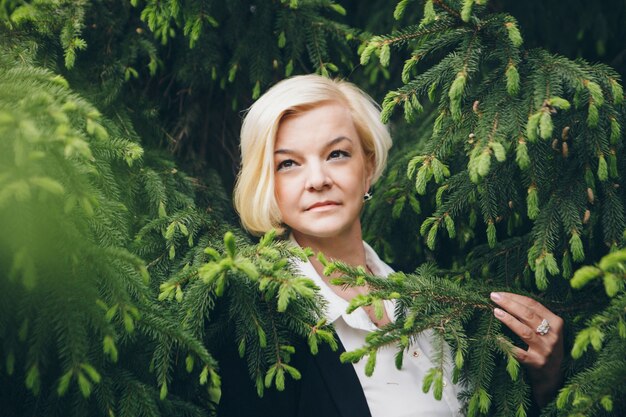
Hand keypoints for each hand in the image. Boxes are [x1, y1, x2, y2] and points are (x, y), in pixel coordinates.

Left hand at [490, 292, 563, 406]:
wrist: (552, 375)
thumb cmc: (545, 346)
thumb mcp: (547, 329)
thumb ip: (534, 315)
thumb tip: (509, 298)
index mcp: (556, 323)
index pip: (534, 305)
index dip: (515, 297)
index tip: (500, 293)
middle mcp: (552, 336)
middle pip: (528, 315)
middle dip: (509, 304)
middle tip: (493, 297)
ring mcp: (545, 350)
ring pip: (525, 332)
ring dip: (509, 320)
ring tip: (495, 311)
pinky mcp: (536, 363)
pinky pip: (519, 353)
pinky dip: (507, 344)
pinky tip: (497, 337)